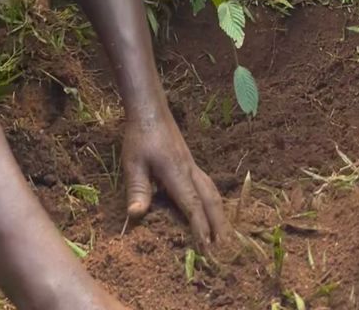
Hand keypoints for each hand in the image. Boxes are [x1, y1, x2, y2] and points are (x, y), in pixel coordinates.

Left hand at [121, 107, 227, 250]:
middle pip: (210, 199)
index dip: (200, 227)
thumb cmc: (140, 137)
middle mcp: (190, 170)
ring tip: (224, 233)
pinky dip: (214, 201)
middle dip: (218, 224)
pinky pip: (207, 185)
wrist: (150, 110)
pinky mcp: (190, 162)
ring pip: (212, 191)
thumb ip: (137, 188)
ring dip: (219, 213)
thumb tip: (136, 216)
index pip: (192, 204)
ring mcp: (192, 165)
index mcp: (177, 173)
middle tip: (225, 248)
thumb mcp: (133, 163)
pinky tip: (212, 208)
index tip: (207, 248)